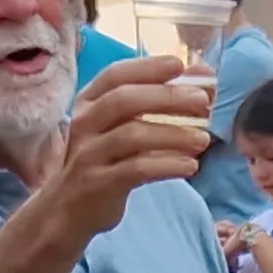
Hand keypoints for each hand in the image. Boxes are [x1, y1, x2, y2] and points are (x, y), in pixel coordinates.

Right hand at [25, 58, 213, 241]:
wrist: (69, 208)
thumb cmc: (104, 159)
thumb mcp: (120, 126)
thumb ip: (153, 104)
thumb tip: (202, 80)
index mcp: (89, 101)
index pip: (116, 75)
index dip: (147, 67)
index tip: (179, 64)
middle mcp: (85, 123)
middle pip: (125, 100)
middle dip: (167, 97)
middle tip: (202, 101)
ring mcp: (89, 153)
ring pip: (132, 135)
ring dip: (173, 134)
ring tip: (203, 140)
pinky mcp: (98, 183)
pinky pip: (136, 169)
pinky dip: (167, 165)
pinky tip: (190, 166)